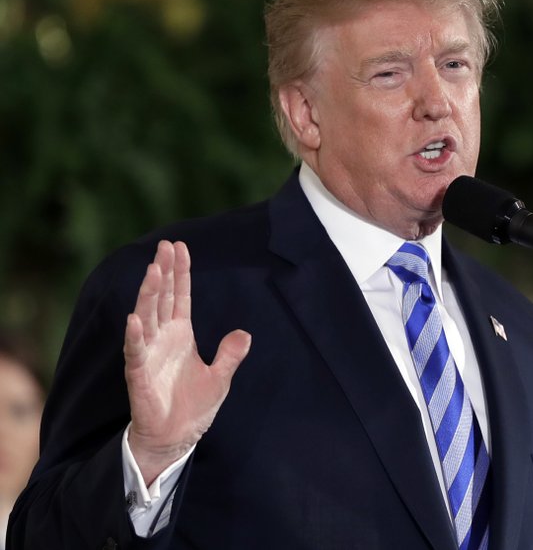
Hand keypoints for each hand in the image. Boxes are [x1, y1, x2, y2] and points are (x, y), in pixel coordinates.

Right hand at [123, 240, 250, 484]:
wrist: (176, 437)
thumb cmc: (194, 407)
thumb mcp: (220, 377)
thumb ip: (231, 355)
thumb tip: (245, 333)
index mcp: (181, 335)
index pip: (179, 297)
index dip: (180, 273)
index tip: (179, 247)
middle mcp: (163, 338)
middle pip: (161, 298)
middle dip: (162, 272)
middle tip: (164, 246)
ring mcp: (149, 354)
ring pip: (147, 317)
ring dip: (148, 294)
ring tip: (152, 270)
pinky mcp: (139, 375)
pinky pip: (136, 352)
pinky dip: (135, 335)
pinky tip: (134, 319)